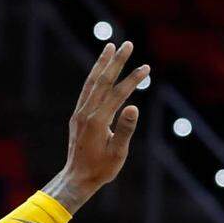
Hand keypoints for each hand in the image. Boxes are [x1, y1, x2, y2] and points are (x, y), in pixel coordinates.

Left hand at [52, 41, 149, 209]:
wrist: (76, 178)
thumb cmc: (100, 169)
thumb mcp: (118, 153)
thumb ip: (125, 130)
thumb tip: (133, 107)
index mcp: (97, 121)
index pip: (118, 94)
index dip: (133, 80)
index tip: (147, 68)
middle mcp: (86, 113)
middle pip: (103, 81)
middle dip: (116, 61)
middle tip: (128, 44)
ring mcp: (80, 113)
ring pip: (92, 82)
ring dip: (102, 63)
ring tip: (110, 46)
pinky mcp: (77, 116)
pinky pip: (87, 91)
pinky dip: (94, 77)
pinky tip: (100, 70)